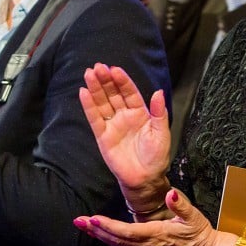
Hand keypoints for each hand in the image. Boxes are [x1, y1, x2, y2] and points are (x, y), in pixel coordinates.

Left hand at [74, 188, 218, 245]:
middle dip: (97, 231)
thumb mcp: (193, 216)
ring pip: (118, 244)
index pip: (127, 232)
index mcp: (156, 234)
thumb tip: (171, 194)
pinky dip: (109, 240)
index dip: (109, 226)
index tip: (94, 219)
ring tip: (84, 226)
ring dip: (100, 235)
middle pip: (117, 240)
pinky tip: (100, 234)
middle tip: (78, 222)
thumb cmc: (199, 232)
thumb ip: (181, 205)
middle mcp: (147, 245)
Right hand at [79, 63, 171, 210]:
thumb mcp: (162, 133)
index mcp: (141, 113)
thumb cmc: (156, 156)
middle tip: (98, 66)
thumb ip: (159, 113)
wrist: (145, 178)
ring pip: (102, 103)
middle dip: (106, 80)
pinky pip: (94, 119)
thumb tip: (158, 92)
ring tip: (89, 73)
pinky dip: (88, 106)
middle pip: (113, 94)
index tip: (115, 69)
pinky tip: (83, 92)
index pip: (130, 93)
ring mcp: (113, 125)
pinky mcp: (102, 136)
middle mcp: (125, 116)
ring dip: (95, 88)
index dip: (123, 81)